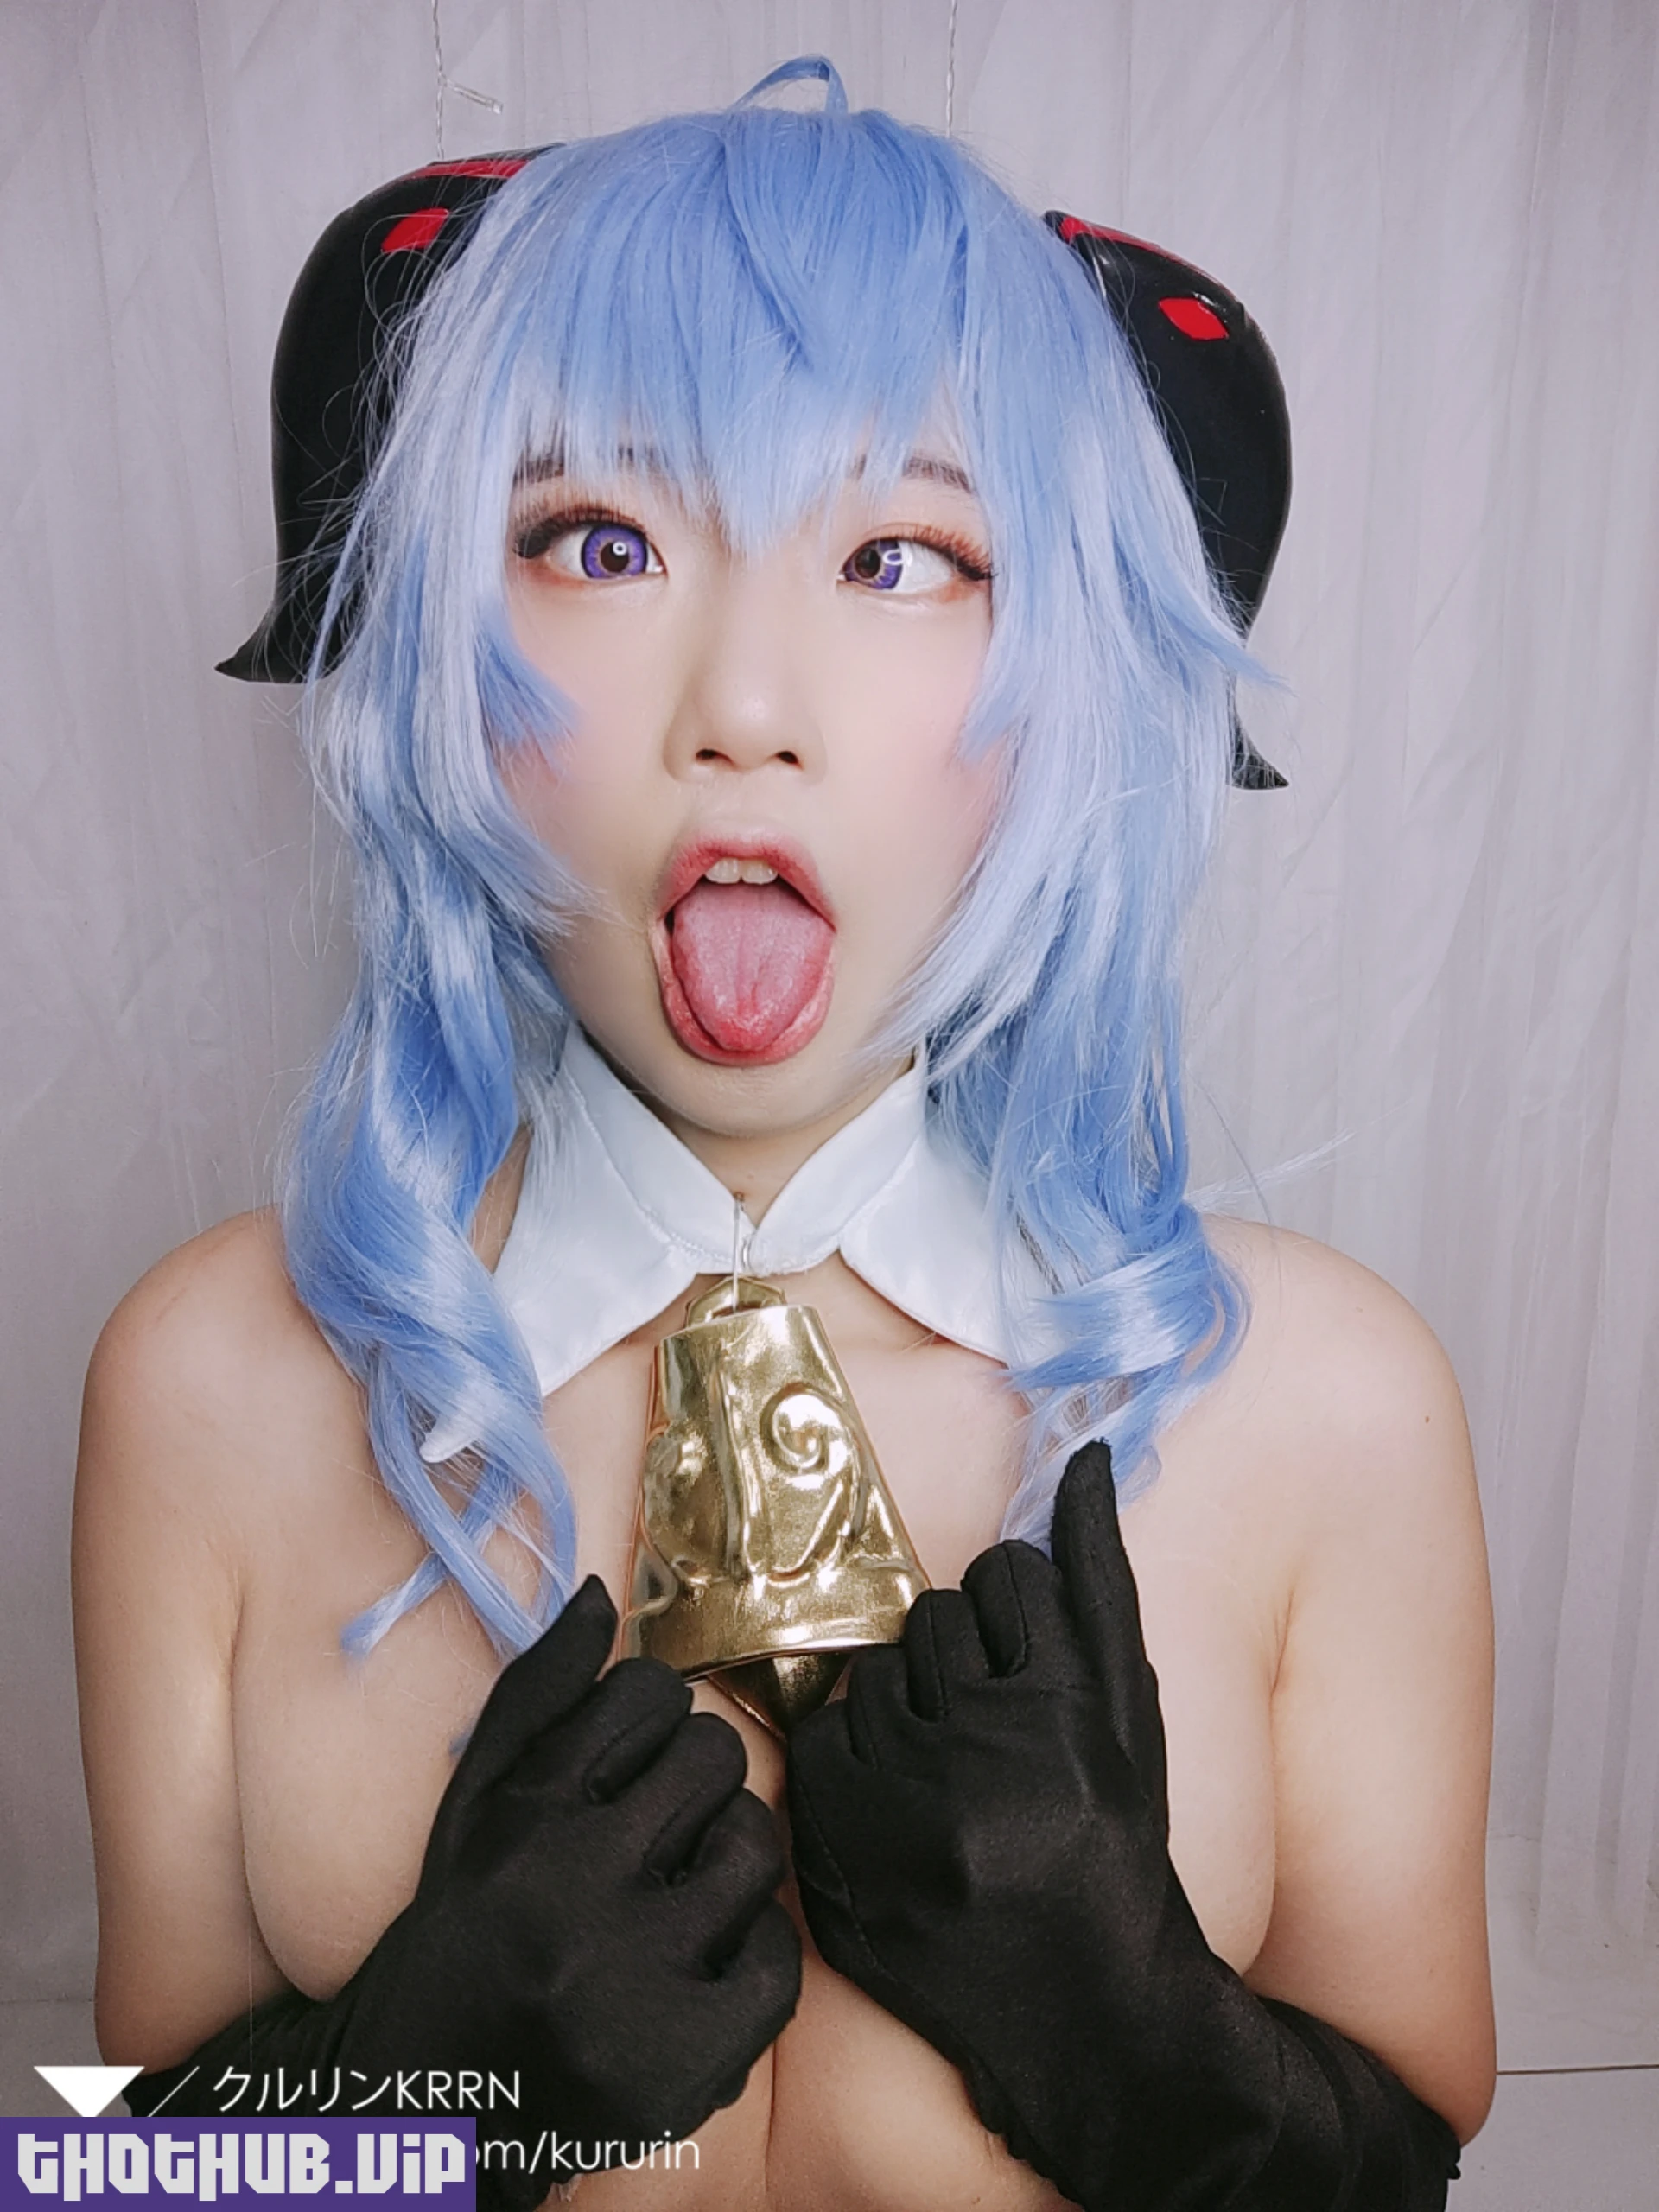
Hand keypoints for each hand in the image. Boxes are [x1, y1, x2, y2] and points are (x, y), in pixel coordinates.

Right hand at [130, 1578, 800, 2202]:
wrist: (430, 2101)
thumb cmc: (466, 1927)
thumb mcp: (478, 1803)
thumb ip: (539, 1694)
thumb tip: (601, 1593)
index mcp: (524, 1817)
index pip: (648, 1690)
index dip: (648, 1719)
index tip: (624, 1766)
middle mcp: (576, 1889)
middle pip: (716, 1757)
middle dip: (693, 1786)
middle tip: (655, 1836)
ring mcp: (635, 1980)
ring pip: (755, 1846)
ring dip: (726, 1865)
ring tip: (675, 1900)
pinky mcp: (685, 2058)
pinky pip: (778, 1961)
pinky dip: (751, 1961)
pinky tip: (698, 1970)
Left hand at [787, 1445, 1458, 2211]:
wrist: (1087, 2014)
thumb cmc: (1117, 1843)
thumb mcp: (1131, 1712)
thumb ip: (1101, 1579)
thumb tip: (1088, 1455)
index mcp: (1064, 1710)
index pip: (1007, 1575)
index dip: (1019, 1618)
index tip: (1032, 1673)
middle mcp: (979, 1752)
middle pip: (935, 1621)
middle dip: (961, 1667)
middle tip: (993, 1740)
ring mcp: (899, 1805)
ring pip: (875, 1676)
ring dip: (907, 1713)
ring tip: (952, 1782)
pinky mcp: (836, 1847)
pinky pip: (824, 1740)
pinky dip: (856, 1764)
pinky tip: (903, 1811)